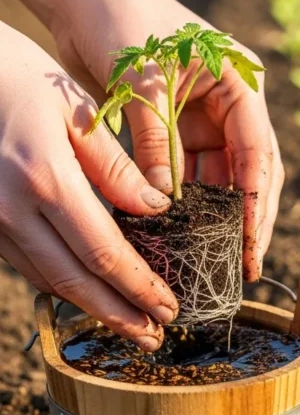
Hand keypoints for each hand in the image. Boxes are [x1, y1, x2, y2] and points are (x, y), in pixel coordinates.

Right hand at [0, 22, 178, 349]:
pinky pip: (28, 264)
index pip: (103, 252)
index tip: (168, 307)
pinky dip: (62, 283)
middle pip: (74, 282)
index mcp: (46, 179)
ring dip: (91, 307)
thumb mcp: (76, 110)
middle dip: (118, 315)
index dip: (138, 287)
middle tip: (154, 337)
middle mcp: (13, 210)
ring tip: (130, 322)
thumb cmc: (19, 77)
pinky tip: (89, 290)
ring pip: (48, 280)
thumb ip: (116, 166)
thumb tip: (158, 210)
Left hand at [55, 0, 283, 280]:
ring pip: (219, 176)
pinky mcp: (177, 124)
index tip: (251, 243)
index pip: (257, 151)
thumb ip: (156, 142)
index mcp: (239, 80)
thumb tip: (164, 203)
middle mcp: (229, 100)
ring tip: (210, 256)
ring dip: (215, 214)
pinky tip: (177, 229)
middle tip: (243, 265)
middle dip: (247, 218)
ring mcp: (205, 113)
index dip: (256, 202)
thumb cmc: (121, 19)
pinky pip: (188, 170)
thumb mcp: (142, 82)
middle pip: (249, 170)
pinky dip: (183, 199)